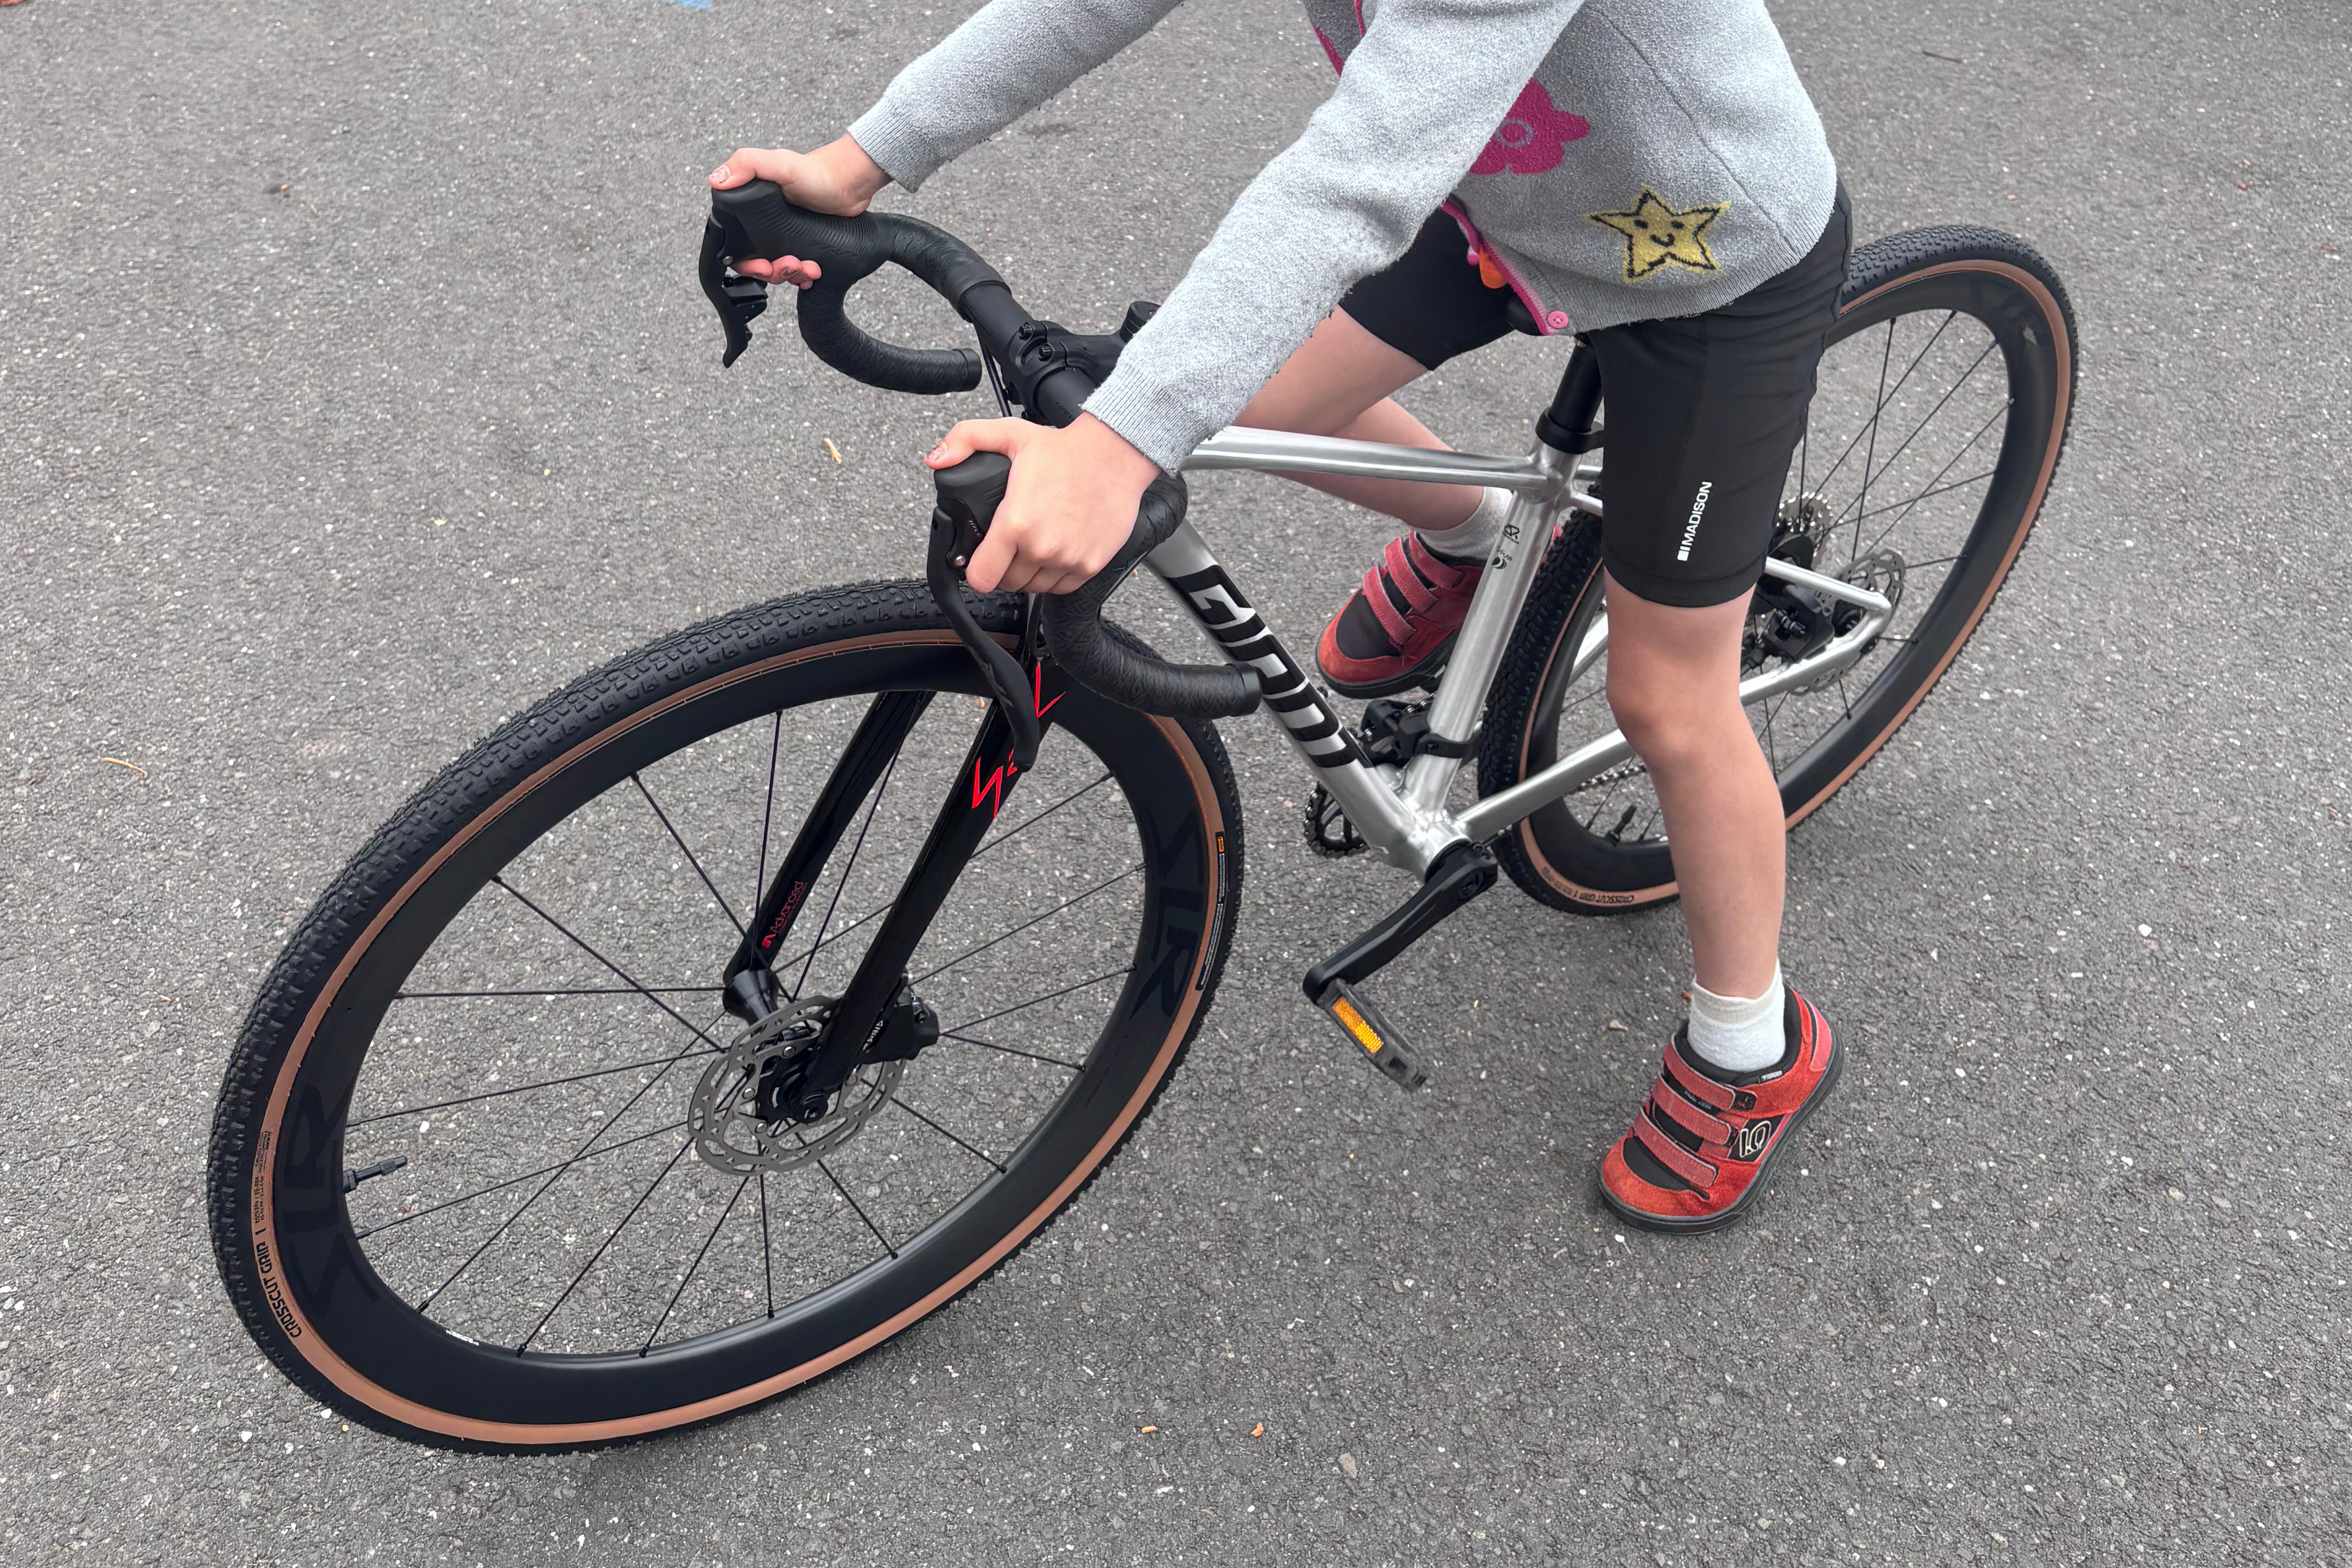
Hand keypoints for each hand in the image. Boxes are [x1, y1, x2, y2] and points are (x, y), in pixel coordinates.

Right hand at [707, 137, 891, 287]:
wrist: (851, 182)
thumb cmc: (817, 171)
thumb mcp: (780, 163)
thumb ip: (747, 165)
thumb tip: (716, 180)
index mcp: (751, 207)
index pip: (736, 242)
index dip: (745, 261)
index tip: (762, 264)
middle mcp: (765, 223)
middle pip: (757, 262)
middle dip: (773, 271)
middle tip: (790, 265)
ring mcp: (785, 235)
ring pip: (778, 269)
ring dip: (791, 275)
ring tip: (808, 268)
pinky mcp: (804, 245)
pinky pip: (797, 270)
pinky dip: (803, 277)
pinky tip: (812, 274)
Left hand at [925, 415, 1162, 594]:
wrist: (1116, 455)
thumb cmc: (1066, 450)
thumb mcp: (1009, 434)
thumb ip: (965, 440)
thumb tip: (936, 458)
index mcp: (1016, 523)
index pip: (981, 576)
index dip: (976, 570)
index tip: (979, 560)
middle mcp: (1041, 547)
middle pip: (1007, 583)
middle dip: (1003, 568)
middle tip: (1010, 546)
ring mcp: (1068, 560)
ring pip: (1034, 588)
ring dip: (1029, 574)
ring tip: (1033, 546)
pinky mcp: (1090, 566)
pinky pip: (1062, 588)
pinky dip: (1055, 577)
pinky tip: (1056, 552)